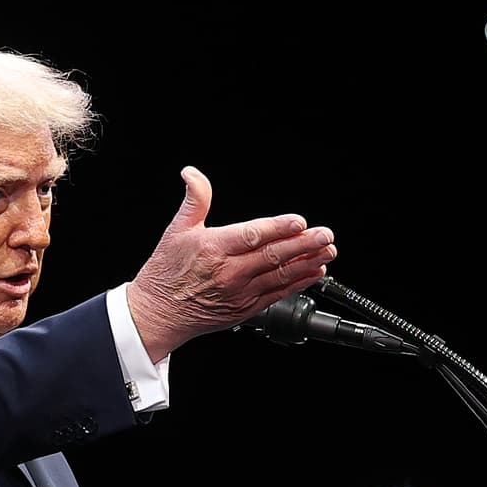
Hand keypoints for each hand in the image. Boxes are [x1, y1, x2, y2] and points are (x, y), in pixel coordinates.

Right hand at [125, 167, 336, 359]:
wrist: (159, 313)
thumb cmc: (167, 272)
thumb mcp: (176, 229)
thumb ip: (195, 200)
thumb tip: (193, 173)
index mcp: (213, 248)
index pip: (252, 235)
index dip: (278, 228)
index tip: (300, 221)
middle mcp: (229, 272)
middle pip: (273, 256)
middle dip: (304, 245)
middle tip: (326, 235)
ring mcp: (240, 293)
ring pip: (280, 276)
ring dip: (307, 264)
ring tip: (327, 252)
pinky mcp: (246, 309)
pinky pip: (277, 295)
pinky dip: (298, 284)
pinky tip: (314, 273)